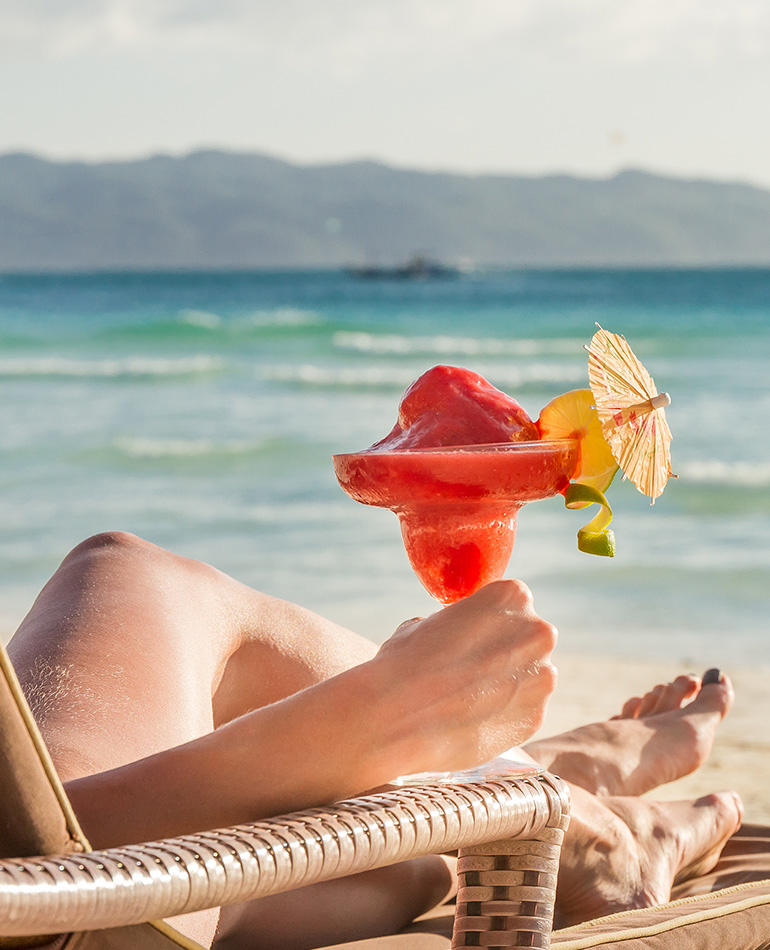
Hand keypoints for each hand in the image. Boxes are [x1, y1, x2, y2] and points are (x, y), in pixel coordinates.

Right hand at [369, 579, 557, 776]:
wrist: (398, 718)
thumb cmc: (406, 663)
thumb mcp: (425, 623)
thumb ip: (454, 624)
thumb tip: (454, 636)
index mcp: (511, 596)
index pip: (511, 601)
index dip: (490, 620)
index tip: (472, 635)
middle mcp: (536, 632)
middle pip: (528, 638)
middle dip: (506, 652)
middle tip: (472, 669)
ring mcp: (542, 677)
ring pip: (531, 677)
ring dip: (509, 685)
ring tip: (469, 699)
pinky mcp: (537, 717)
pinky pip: (525, 711)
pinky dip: (506, 716)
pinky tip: (474, 720)